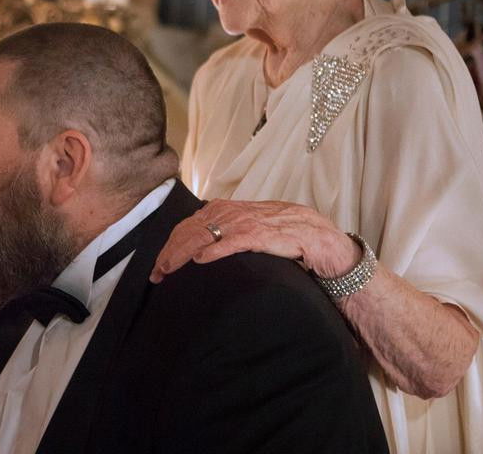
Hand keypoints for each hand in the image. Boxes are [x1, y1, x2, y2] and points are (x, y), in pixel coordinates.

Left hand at [148, 199, 360, 282]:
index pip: (191, 223)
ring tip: (169, 269)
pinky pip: (236, 240)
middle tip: (156, 273)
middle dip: (171, 251)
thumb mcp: (253, 233)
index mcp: (231, 209)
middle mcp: (237, 211)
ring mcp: (252, 221)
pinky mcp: (267, 234)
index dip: (172, 242)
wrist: (325, 242)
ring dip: (185, 252)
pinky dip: (217, 248)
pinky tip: (201, 260)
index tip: (159, 264)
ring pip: (208, 233)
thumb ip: (230, 235)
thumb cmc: (288, 240)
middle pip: (193, 227)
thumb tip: (200, 250)